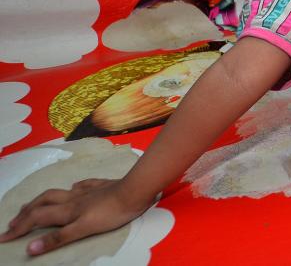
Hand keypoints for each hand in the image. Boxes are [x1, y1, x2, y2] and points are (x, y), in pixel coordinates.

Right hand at [0, 179, 149, 256]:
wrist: (135, 191)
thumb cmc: (111, 212)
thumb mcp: (83, 229)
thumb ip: (58, 238)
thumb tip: (30, 247)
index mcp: (66, 210)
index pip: (36, 218)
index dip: (19, 228)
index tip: (3, 237)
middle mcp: (73, 198)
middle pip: (43, 202)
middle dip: (26, 212)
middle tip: (14, 222)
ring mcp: (87, 190)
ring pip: (59, 193)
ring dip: (43, 199)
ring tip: (35, 204)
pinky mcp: (100, 186)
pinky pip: (82, 185)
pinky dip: (72, 189)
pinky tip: (74, 188)